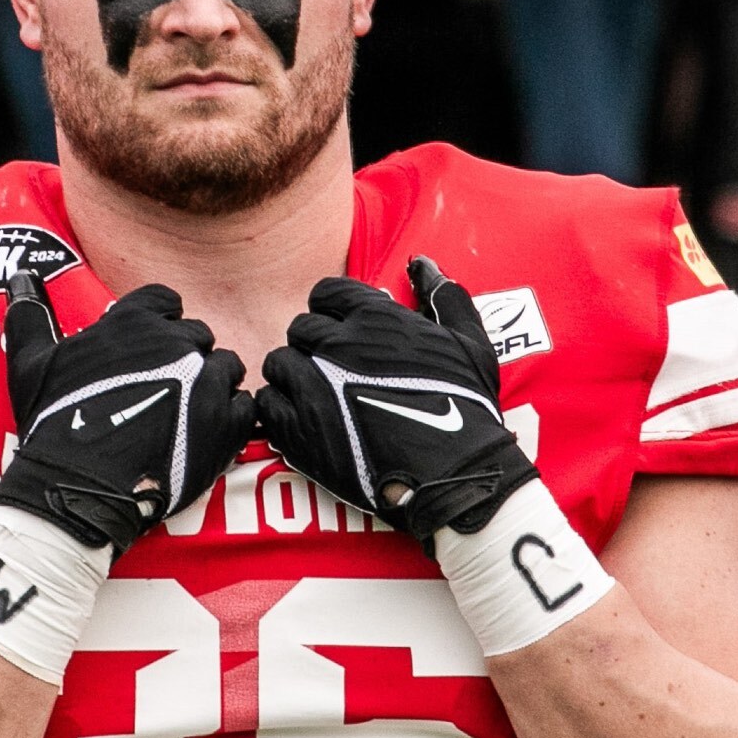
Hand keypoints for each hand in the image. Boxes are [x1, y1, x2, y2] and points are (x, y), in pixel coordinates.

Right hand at [0, 272, 255, 552]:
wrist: (77, 487)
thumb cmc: (54, 424)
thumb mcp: (31, 363)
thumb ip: (30, 313)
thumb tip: (20, 274)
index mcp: (135, 321)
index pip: (168, 300)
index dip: (163, 324)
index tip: (152, 351)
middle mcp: (176, 343)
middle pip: (199, 336)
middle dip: (186, 359)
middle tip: (165, 393)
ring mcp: (205, 382)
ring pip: (226, 368)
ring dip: (211, 386)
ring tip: (186, 416)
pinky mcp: (226, 423)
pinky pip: (245, 406)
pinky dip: (231, 419)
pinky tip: (206, 435)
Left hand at [257, 257, 535, 541]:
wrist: (454, 473)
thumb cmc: (466, 408)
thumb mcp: (470, 342)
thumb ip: (444, 296)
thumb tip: (422, 264)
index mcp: (374, 318)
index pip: (324, 294)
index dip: (330, 312)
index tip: (341, 332)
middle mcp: (337, 344)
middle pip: (300, 329)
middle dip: (313, 346)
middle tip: (332, 371)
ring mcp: (313, 386)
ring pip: (279, 364)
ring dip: (293, 376)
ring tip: (316, 398)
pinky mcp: (299, 429)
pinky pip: (267, 404)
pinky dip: (280, 410)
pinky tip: (303, 421)